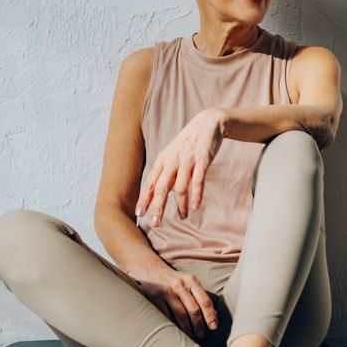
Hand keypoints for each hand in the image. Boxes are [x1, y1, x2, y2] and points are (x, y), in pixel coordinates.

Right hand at [128, 263, 219, 339]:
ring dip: (188, 328)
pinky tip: (178, 331)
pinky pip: (167, 316)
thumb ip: (200, 296)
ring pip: (181, 315)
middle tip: (201, 334)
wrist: (152, 270)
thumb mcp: (189, 282)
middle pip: (193, 310)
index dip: (210, 315)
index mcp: (191, 280)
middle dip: (199, 325)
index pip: (205, 300)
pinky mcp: (155, 297)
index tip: (213, 327)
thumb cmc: (175, 280)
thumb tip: (214, 314)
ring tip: (191, 335)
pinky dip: (174, 325)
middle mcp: (180, 285)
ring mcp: (167, 291)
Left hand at [136, 108, 225, 224]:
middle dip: (158, 207)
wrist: (207, 124)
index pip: (150, 183)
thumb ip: (166, 172)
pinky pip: (198, 181)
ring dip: (181, 205)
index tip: (139, 214)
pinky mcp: (202, 161)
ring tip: (183, 217)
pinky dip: (197, 195)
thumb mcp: (172, 154)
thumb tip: (159, 194)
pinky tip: (196, 206)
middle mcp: (172, 161)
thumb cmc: (188, 143)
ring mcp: (187, 161)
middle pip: (161, 188)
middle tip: (156, 223)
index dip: (144, 199)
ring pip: (180, 188)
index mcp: (162, 160)